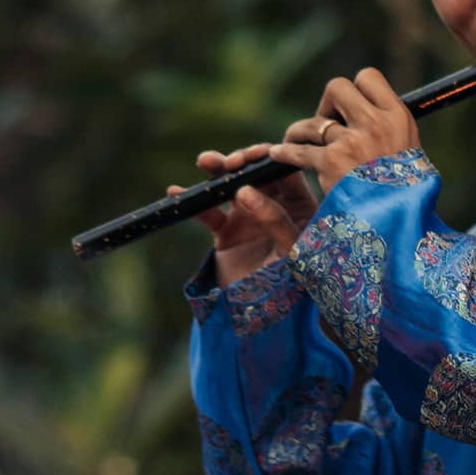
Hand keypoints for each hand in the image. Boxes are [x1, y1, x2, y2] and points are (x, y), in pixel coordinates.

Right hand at [168, 144, 317, 287]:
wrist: (260, 317)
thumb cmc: (287, 285)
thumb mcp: (288, 250)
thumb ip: (274, 218)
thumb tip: (247, 189)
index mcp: (300, 208)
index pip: (288, 174)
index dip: (272, 159)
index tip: (255, 157)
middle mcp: (275, 207)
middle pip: (258, 174)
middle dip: (242, 162)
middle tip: (230, 162)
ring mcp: (249, 218)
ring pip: (232, 186)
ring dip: (218, 171)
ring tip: (205, 161)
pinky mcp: (226, 232)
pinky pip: (208, 212)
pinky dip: (193, 202)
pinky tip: (176, 192)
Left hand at [270, 68, 419, 194]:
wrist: (398, 223)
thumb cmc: (404, 195)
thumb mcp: (410, 153)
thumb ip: (389, 128)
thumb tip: (368, 111)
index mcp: (398, 117)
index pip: (368, 77)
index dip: (354, 90)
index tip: (348, 110)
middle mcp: (376, 124)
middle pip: (337, 88)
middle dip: (326, 105)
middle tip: (325, 125)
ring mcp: (352, 142)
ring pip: (313, 122)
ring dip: (300, 132)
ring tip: (295, 140)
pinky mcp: (331, 163)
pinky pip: (300, 151)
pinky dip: (286, 153)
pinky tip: (279, 154)